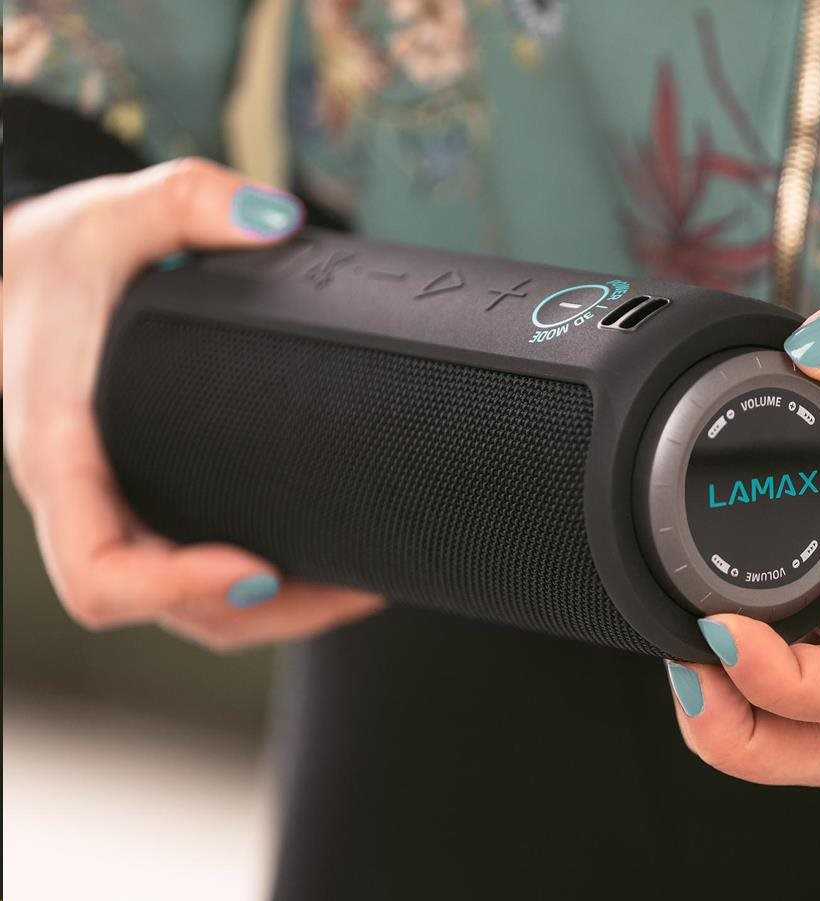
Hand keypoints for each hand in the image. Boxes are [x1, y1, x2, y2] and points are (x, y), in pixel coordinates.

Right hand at [3, 159, 383, 650]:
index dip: (174, 590)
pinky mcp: (148, 500)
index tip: (257, 569)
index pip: (97, 571)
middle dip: (263, 611)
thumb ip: (184, 200)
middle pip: (167, 608)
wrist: (18, 278)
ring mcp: (119, 507)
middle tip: (357, 586)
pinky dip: (263, 583)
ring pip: (189, 604)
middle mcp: (89, 499)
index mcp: (62, 451)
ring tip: (363, 585)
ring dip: (275, 610)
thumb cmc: (54, 259)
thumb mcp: (108, 213)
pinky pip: (198, 570)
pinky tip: (325, 556)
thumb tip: (273, 218)